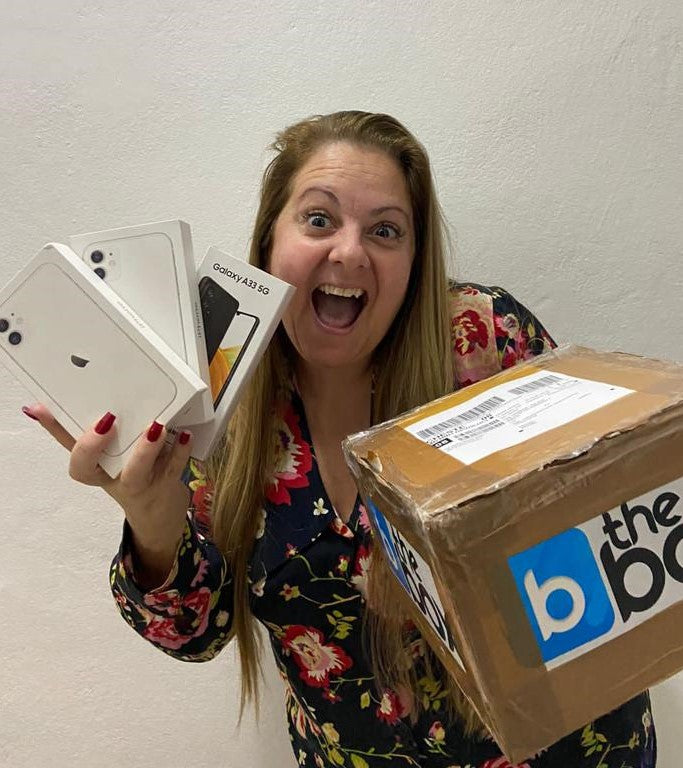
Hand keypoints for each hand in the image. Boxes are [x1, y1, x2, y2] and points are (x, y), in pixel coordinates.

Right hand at [22, 403, 192, 588]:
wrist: (159, 516)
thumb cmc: (130, 476)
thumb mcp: (103, 459)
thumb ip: (81, 434)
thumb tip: (38, 407)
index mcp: (94, 468)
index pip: (63, 452)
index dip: (53, 432)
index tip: (42, 408)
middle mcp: (111, 478)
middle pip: (91, 469)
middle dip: (91, 445)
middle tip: (106, 419)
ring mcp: (138, 483)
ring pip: (135, 472)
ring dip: (144, 449)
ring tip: (154, 426)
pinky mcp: (166, 483)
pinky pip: (173, 468)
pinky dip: (180, 451)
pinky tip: (184, 435)